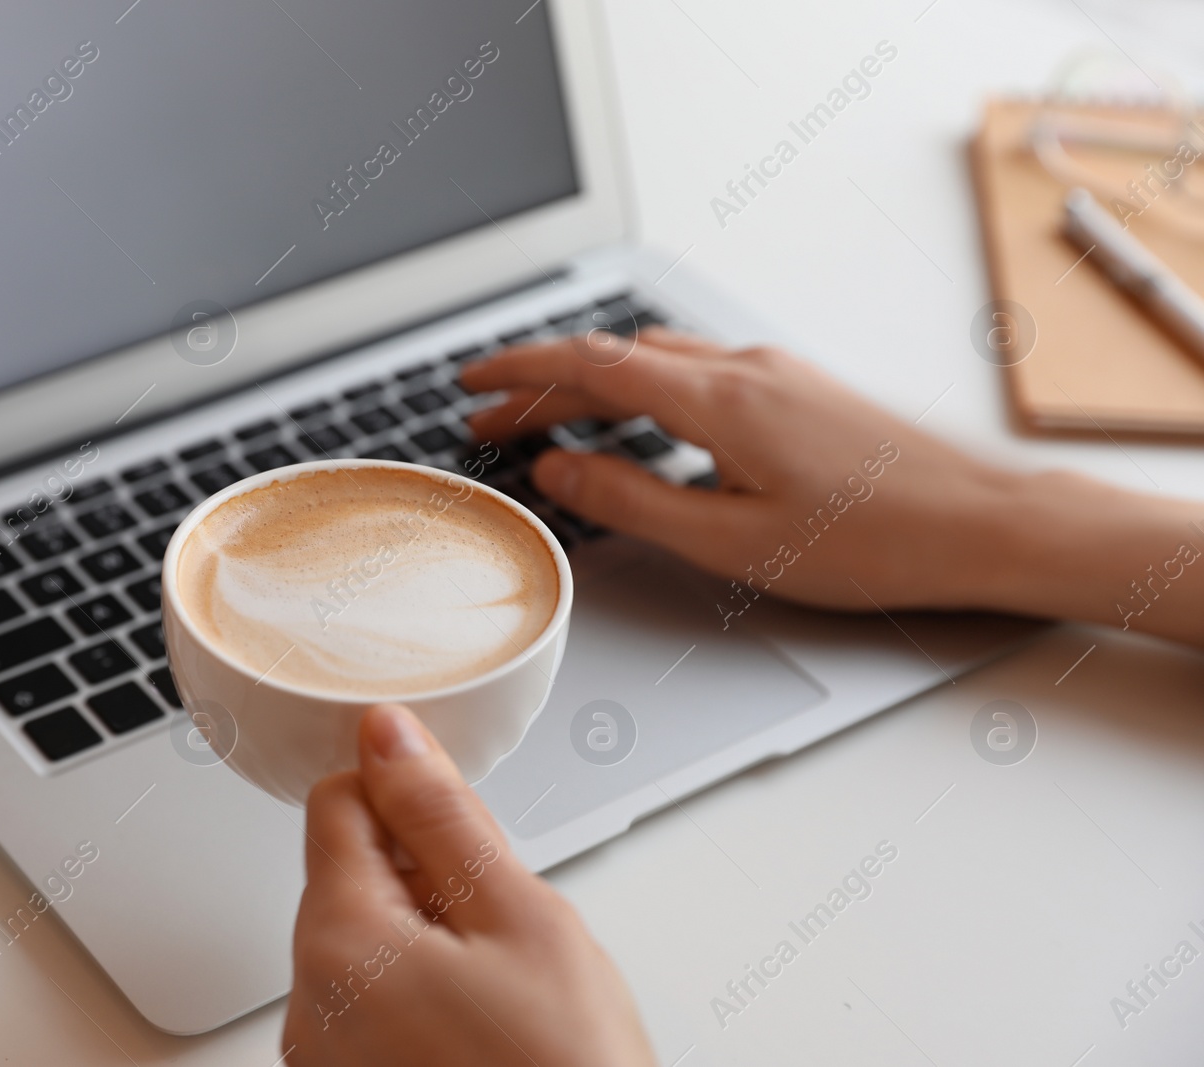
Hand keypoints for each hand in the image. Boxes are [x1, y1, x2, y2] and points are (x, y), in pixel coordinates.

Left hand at [284, 704, 655, 1066]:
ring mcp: (324, 1059)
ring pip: (367, 940)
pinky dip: (423, 995)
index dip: (407, 797)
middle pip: (349, 875)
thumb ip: (441, 815)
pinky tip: (485, 1032)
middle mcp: (308, 1007)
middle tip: (504, 928)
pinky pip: (373, 1005)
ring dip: (429, 938)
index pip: (335, 802)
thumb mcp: (521, 917)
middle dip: (424, 876)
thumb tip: (388, 734)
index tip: (459, 825)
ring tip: (502, 991)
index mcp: (338, 943)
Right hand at [460, 332, 1203, 645]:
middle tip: (492, 419)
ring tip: (553, 425)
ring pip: (658, 358)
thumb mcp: (731, 541)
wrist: (987, 523)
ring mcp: (777, 371)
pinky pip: (698, 370)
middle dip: (544, 383)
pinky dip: (644, 388)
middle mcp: (744, 367)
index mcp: (718, 399)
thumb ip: (633, 500)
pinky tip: (643, 426)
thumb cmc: (875, 542)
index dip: (518, 372)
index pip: (588, 364)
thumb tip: (560, 470)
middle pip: (616, 356)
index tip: (469, 386)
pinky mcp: (800, 388)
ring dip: (595, 385)